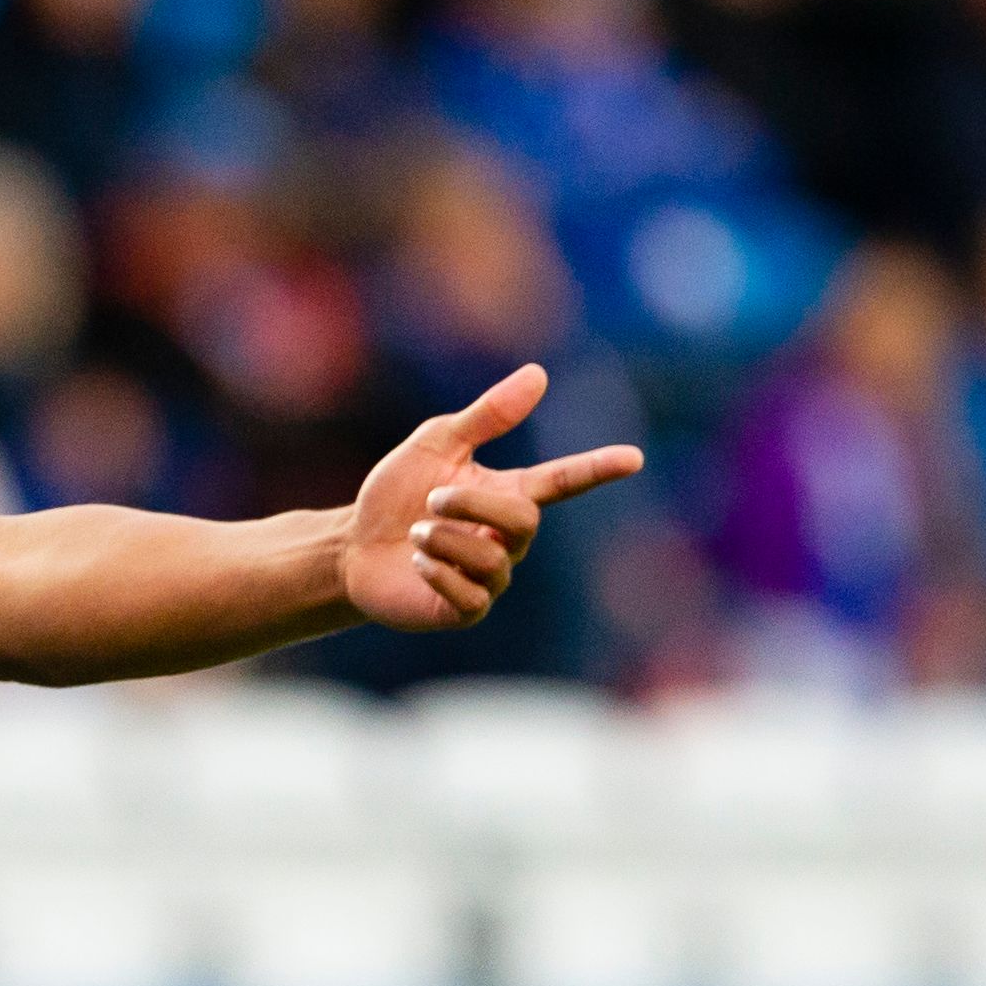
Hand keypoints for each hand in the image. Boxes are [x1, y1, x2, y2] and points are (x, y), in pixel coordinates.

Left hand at [340, 364, 645, 634]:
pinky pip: (472, 596)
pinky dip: (439, 573)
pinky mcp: (465, 611)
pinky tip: (416, 564)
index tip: (634, 458)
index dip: (597, 470)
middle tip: (430, 500)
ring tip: (414, 535)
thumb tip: (538, 374)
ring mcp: (489, 578)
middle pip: (523, 520)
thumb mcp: (435, 444)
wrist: (351, 548)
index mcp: (506, 494)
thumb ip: (486, 416)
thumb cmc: (395, 496)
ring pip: (494, 560)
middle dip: (472, 504)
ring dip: (444, 540)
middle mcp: (506, 538)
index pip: (563, 482)